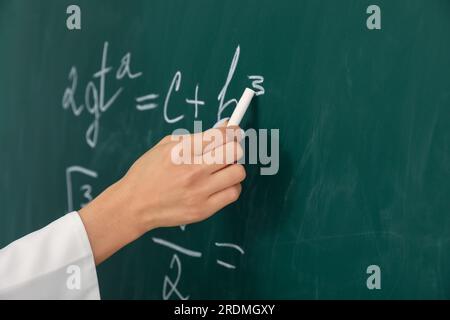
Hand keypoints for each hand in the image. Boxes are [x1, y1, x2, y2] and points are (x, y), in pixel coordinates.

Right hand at [79, 124, 244, 264]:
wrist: (133, 204)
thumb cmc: (148, 173)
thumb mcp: (166, 146)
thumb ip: (196, 136)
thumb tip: (224, 127)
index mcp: (182, 151)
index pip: (221, 135)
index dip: (232, 130)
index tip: (234, 131)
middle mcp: (193, 171)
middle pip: (235, 152)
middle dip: (233, 148)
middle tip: (226, 151)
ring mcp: (199, 192)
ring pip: (238, 173)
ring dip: (233, 169)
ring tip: (220, 170)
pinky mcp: (203, 210)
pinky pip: (233, 193)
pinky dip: (230, 187)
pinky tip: (218, 185)